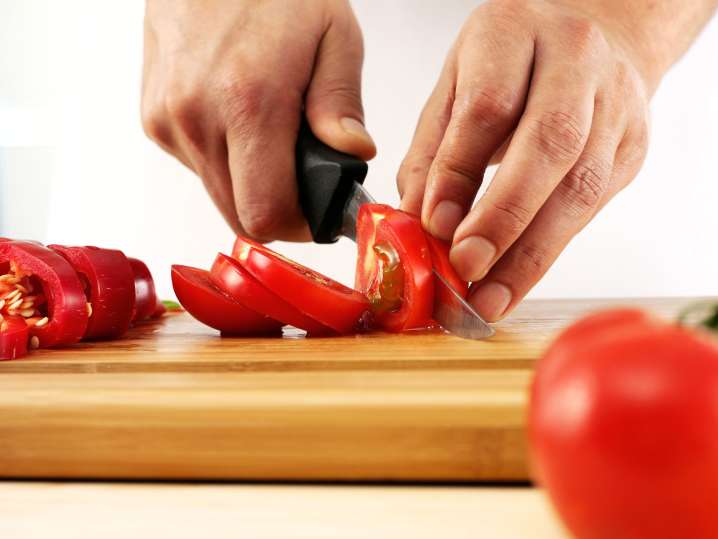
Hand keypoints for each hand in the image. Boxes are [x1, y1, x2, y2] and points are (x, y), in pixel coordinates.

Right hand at [142, 0, 374, 240]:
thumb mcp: (333, 35)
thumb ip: (341, 104)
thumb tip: (352, 155)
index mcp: (249, 102)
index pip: (266, 213)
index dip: (298, 226)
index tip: (319, 213)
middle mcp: (197, 118)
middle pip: (239, 215)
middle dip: (278, 209)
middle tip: (304, 181)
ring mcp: (169, 121)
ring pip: (218, 194)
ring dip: (250, 184)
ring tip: (272, 141)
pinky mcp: (153, 120)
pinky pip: (198, 167)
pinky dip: (225, 161)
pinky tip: (239, 123)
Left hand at [397, 0, 653, 320]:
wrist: (599, 38)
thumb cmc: (514, 61)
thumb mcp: (456, 84)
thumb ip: (433, 149)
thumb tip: (414, 221)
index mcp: (516, 31)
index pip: (488, 105)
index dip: (459, 170)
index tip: (433, 223)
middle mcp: (576, 61)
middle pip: (549, 144)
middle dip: (503, 216)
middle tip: (466, 266)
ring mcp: (614, 105)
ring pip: (580, 186)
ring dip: (530, 253)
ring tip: (488, 298)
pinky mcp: (630, 148)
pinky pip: (590, 209)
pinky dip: (548, 253)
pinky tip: (514, 281)